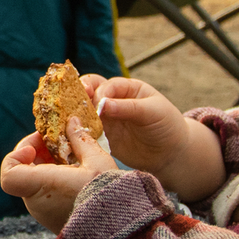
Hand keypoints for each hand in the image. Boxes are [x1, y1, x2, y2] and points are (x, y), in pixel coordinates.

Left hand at [0, 118, 116, 234]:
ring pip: (36, 183)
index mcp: (41, 186)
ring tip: (75, 156)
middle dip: (40, 153)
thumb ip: (80, 139)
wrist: (120, 231)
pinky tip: (78, 173)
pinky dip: (56, 180)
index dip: (16, 155)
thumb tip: (72, 121)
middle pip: (25, 172)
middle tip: (61, 141)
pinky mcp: (54, 220)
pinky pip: (46, 194)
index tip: (36, 146)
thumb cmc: (108, 195)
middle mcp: (37, 203)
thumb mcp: (97, 161)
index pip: (9, 173)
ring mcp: (44, 214)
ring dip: (50, 166)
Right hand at [80, 74, 225, 200]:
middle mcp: (113, 100)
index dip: (99, 93)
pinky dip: (78, 131)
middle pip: (89, 92)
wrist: (171, 154)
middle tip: (71, 104)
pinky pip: (86, 131)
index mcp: (127, 88)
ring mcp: (106, 118)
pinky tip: (72, 136)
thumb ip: (128, 107)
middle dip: (79, 96)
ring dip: (75, 114)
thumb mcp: (152, 112)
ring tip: (67, 120)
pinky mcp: (103, 136)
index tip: (97, 105)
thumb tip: (102, 104)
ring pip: (84, 111)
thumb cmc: (166, 126)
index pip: (106, 85)